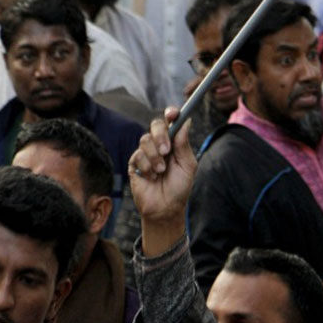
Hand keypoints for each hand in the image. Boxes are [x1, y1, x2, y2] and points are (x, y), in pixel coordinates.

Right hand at [129, 108, 196, 255]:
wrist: (165, 208)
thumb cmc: (180, 187)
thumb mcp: (187, 165)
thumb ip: (183, 144)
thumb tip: (185, 121)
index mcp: (175, 142)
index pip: (171, 121)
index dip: (171, 113)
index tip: (173, 113)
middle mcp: (160, 144)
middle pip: (156, 125)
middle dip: (161, 136)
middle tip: (167, 151)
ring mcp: (146, 153)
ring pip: (145, 140)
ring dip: (155, 157)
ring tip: (161, 171)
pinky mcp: (134, 163)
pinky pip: (137, 155)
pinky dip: (146, 166)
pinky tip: (151, 177)